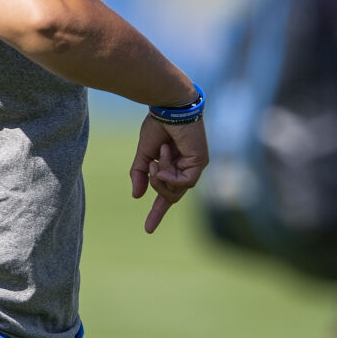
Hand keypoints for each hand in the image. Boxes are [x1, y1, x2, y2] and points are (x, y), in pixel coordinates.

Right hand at [129, 115, 208, 233]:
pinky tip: (162, 164)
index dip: (157, 213)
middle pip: (171, 196)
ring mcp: (195, 167)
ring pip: (176, 190)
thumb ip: (140, 174)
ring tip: (158, 157)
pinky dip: (170, 176)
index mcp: (173, 167)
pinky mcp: (200, 162)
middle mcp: (186, 169)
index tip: (148, 230)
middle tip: (150, 168)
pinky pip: (184, 182)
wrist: (167, 107)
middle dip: (157, 187)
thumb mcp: (144, 154)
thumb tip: (136, 196)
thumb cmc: (157, 125)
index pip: (167, 195)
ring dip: (161, 177)